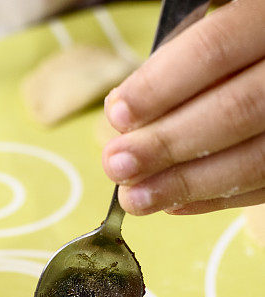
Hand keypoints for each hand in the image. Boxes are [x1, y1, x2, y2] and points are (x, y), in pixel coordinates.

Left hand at [102, 0, 264, 214]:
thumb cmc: (236, 43)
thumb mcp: (213, 22)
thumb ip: (177, 60)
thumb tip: (123, 111)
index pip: (213, 51)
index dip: (159, 87)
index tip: (117, 114)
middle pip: (233, 111)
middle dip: (165, 144)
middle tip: (118, 164)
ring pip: (252, 159)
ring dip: (184, 184)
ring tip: (135, 197)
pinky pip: (263, 185)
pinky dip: (214, 198)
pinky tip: (173, 203)